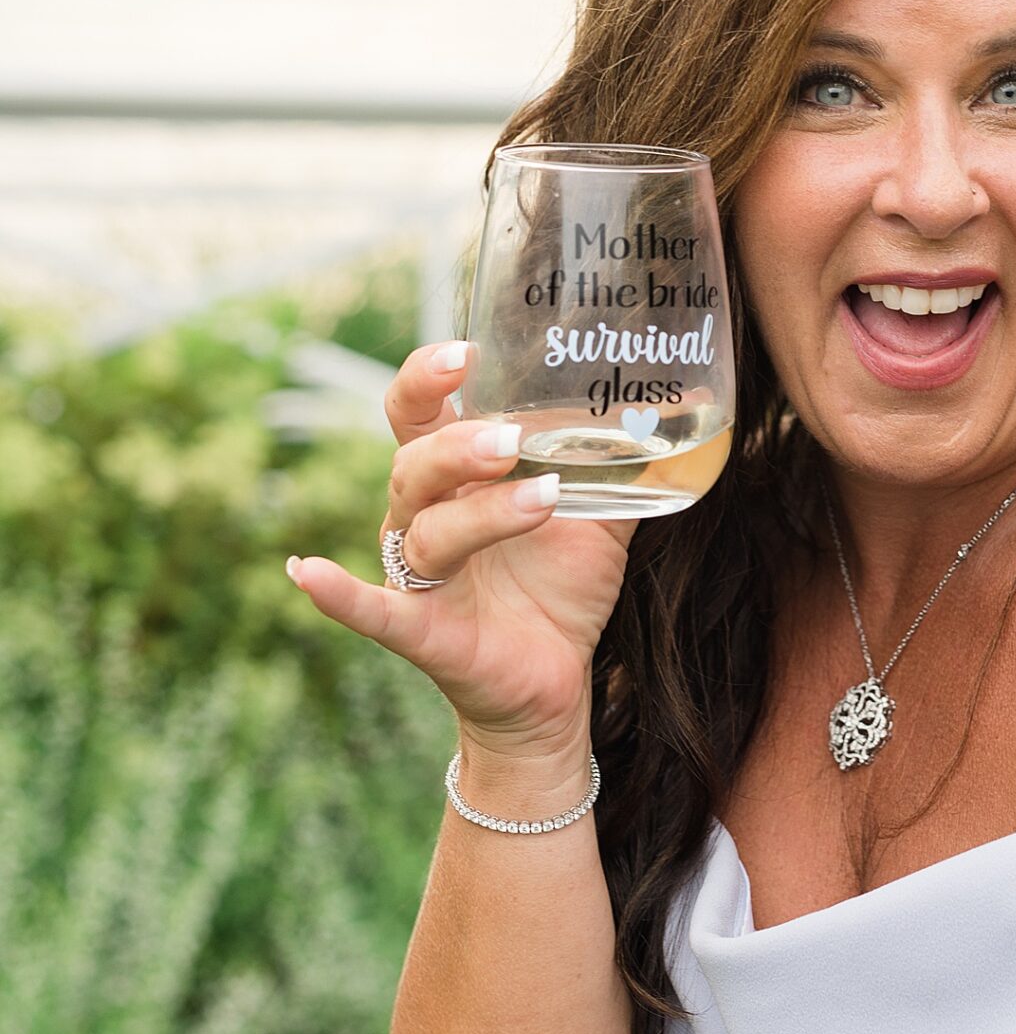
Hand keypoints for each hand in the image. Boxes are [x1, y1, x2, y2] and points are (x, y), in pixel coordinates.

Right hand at [283, 340, 635, 762]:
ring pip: (426, 533)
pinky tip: (307, 572)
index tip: (465, 351)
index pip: (419, 411)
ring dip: (479, 515)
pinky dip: (340, 594)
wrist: (556, 682)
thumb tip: (690, 402)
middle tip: (510, 438)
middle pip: (417, 464)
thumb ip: (626, 464)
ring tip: (541, 500)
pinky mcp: (424, 633)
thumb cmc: (560, 584)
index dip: (428, 377)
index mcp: (454, 478)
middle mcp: (423, 516)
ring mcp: (420, 576)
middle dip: (460, 447)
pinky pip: (373, 612)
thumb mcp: (600, 517)